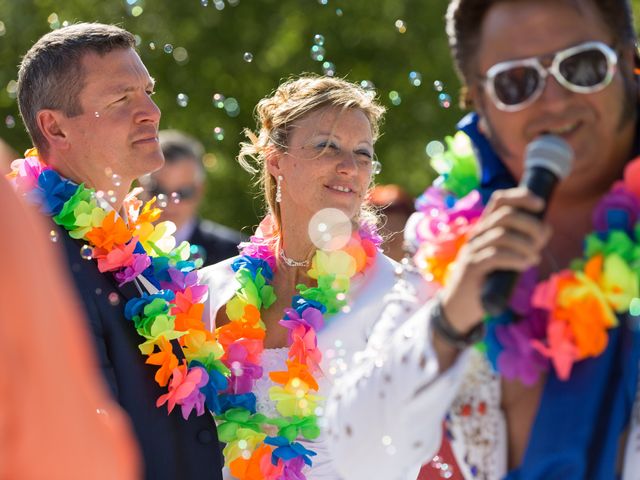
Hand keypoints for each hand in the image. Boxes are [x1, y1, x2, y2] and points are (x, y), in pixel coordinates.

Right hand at [440, 187, 551, 332]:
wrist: (460, 306)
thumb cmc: (486, 280)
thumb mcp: (504, 256)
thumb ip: (520, 242)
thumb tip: (545, 229)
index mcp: (484, 228)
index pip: (499, 200)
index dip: (521, 197)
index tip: (541, 204)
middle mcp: (477, 235)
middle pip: (506, 216)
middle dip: (531, 225)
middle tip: (542, 241)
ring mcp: (472, 250)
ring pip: (503, 235)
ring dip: (526, 245)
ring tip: (534, 258)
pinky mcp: (471, 267)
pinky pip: (496, 255)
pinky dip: (516, 258)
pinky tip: (524, 265)